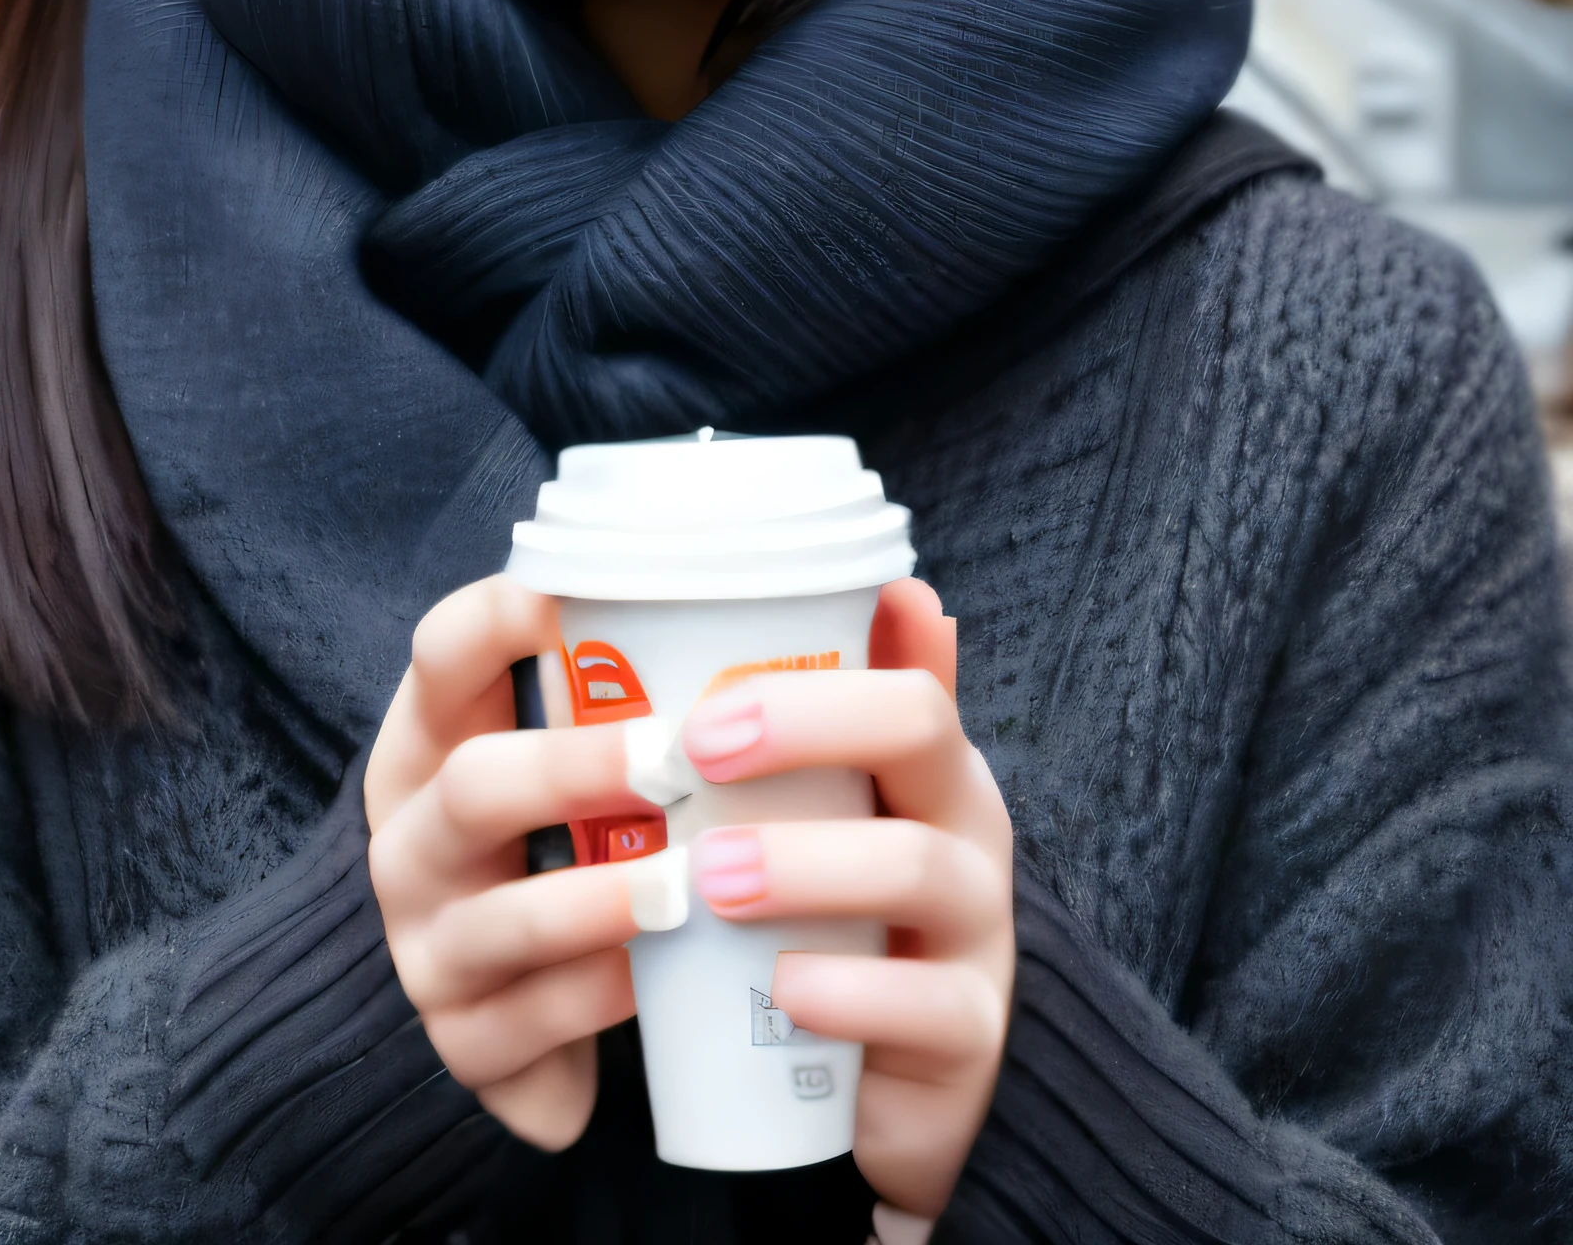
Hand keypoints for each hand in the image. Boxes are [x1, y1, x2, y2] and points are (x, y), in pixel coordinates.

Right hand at [364, 576, 674, 1151]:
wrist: (500, 1001)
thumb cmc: (562, 838)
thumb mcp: (566, 756)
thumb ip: (623, 686)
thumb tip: (788, 605)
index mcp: (432, 743)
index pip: (441, 654)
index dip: (496, 616)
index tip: (572, 597)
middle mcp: (413, 842)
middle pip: (475, 785)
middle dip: (576, 768)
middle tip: (673, 759)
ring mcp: (429, 951)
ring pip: (505, 920)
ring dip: (600, 901)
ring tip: (685, 886)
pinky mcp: (467, 1044)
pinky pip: (531, 1024)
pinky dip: (599, 999)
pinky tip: (661, 978)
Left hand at [683, 578, 1013, 1224]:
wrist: (884, 1087)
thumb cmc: (842, 920)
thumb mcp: (832, 815)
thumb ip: (816, 717)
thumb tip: (845, 588)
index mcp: (932, 769)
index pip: (904, 687)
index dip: (810, 684)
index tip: (704, 706)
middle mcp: (970, 834)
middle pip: (922, 742)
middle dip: (806, 729)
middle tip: (695, 756)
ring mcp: (979, 937)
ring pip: (920, 872)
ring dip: (806, 863)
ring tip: (708, 877)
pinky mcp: (968, 1040)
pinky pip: (929, 1010)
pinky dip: (851, 994)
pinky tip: (783, 989)